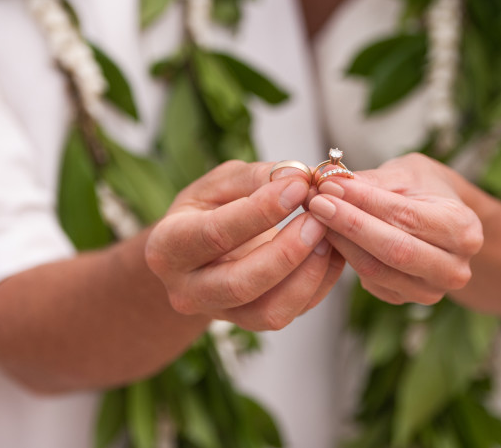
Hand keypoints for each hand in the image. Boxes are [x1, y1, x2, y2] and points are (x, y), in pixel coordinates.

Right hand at [145, 161, 343, 330]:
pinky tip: (332, 253)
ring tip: (329, 236)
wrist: (198, 250)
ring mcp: (218, 313)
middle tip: (320, 218)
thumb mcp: (220, 183)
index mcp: (168, 246)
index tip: (299, 186)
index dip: (260, 211)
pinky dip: (318, 285)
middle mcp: (186, 289)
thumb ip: (254, 178)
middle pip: (240, 283)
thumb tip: (297, 177)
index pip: (215, 233)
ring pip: (268, 311)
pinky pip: (290, 314)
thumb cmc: (208, 208)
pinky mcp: (249, 323)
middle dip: (287, 251)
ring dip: (308, 274)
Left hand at [307, 152, 481, 304]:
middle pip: (393, 250)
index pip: (405, 217)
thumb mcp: (407, 174)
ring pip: (376, 270)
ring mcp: (432, 290)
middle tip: (316, 202)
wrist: (442, 220)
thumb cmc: (425, 191)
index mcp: (463, 228)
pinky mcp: (407, 300)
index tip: (329, 186)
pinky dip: (345, 257)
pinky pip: (370, 281)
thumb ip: (374, 180)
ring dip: (341, 242)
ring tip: (316, 215)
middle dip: (348, 224)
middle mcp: (454, 267)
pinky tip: (329, 235)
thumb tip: (332, 181)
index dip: (363, 202)